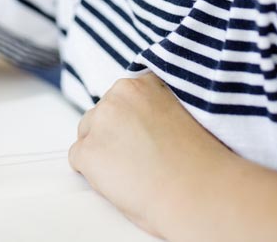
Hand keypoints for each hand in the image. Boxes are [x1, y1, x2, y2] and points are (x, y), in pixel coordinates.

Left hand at [69, 73, 231, 238]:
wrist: (199, 194)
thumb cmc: (200, 163)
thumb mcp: (182, 114)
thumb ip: (156, 106)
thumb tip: (139, 120)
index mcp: (144, 83)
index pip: (122, 97)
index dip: (131, 122)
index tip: (142, 138)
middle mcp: (119, 94)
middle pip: (101, 114)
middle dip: (113, 135)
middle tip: (138, 160)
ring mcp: (100, 121)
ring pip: (86, 134)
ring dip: (101, 152)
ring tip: (132, 174)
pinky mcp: (88, 151)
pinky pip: (77, 159)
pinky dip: (92, 174)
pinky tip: (119, 183)